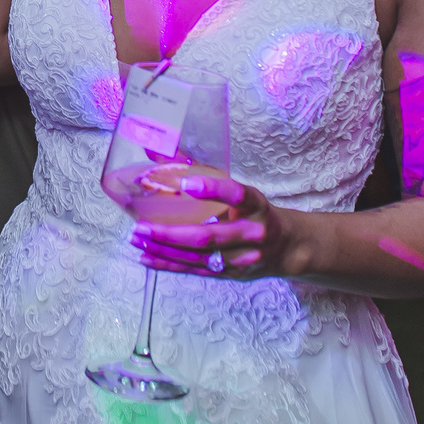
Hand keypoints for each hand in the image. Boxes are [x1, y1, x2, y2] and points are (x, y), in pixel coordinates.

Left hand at [129, 175, 291, 278]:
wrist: (287, 247)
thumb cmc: (255, 212)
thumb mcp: (242, 190)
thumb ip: (203, 172)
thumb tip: (157, 149)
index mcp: (256, 205)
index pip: (237, 195)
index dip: (213, 189)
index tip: (187, 184)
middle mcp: (252, 234)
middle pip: (208, 236)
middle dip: (170, 233)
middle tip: (140, 225)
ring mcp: (241, 258)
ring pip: (198, 257)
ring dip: (163, 249)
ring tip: (137, 238)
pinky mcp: (230, 274)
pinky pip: (195, 270)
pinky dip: (168, 263)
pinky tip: (145, 255)